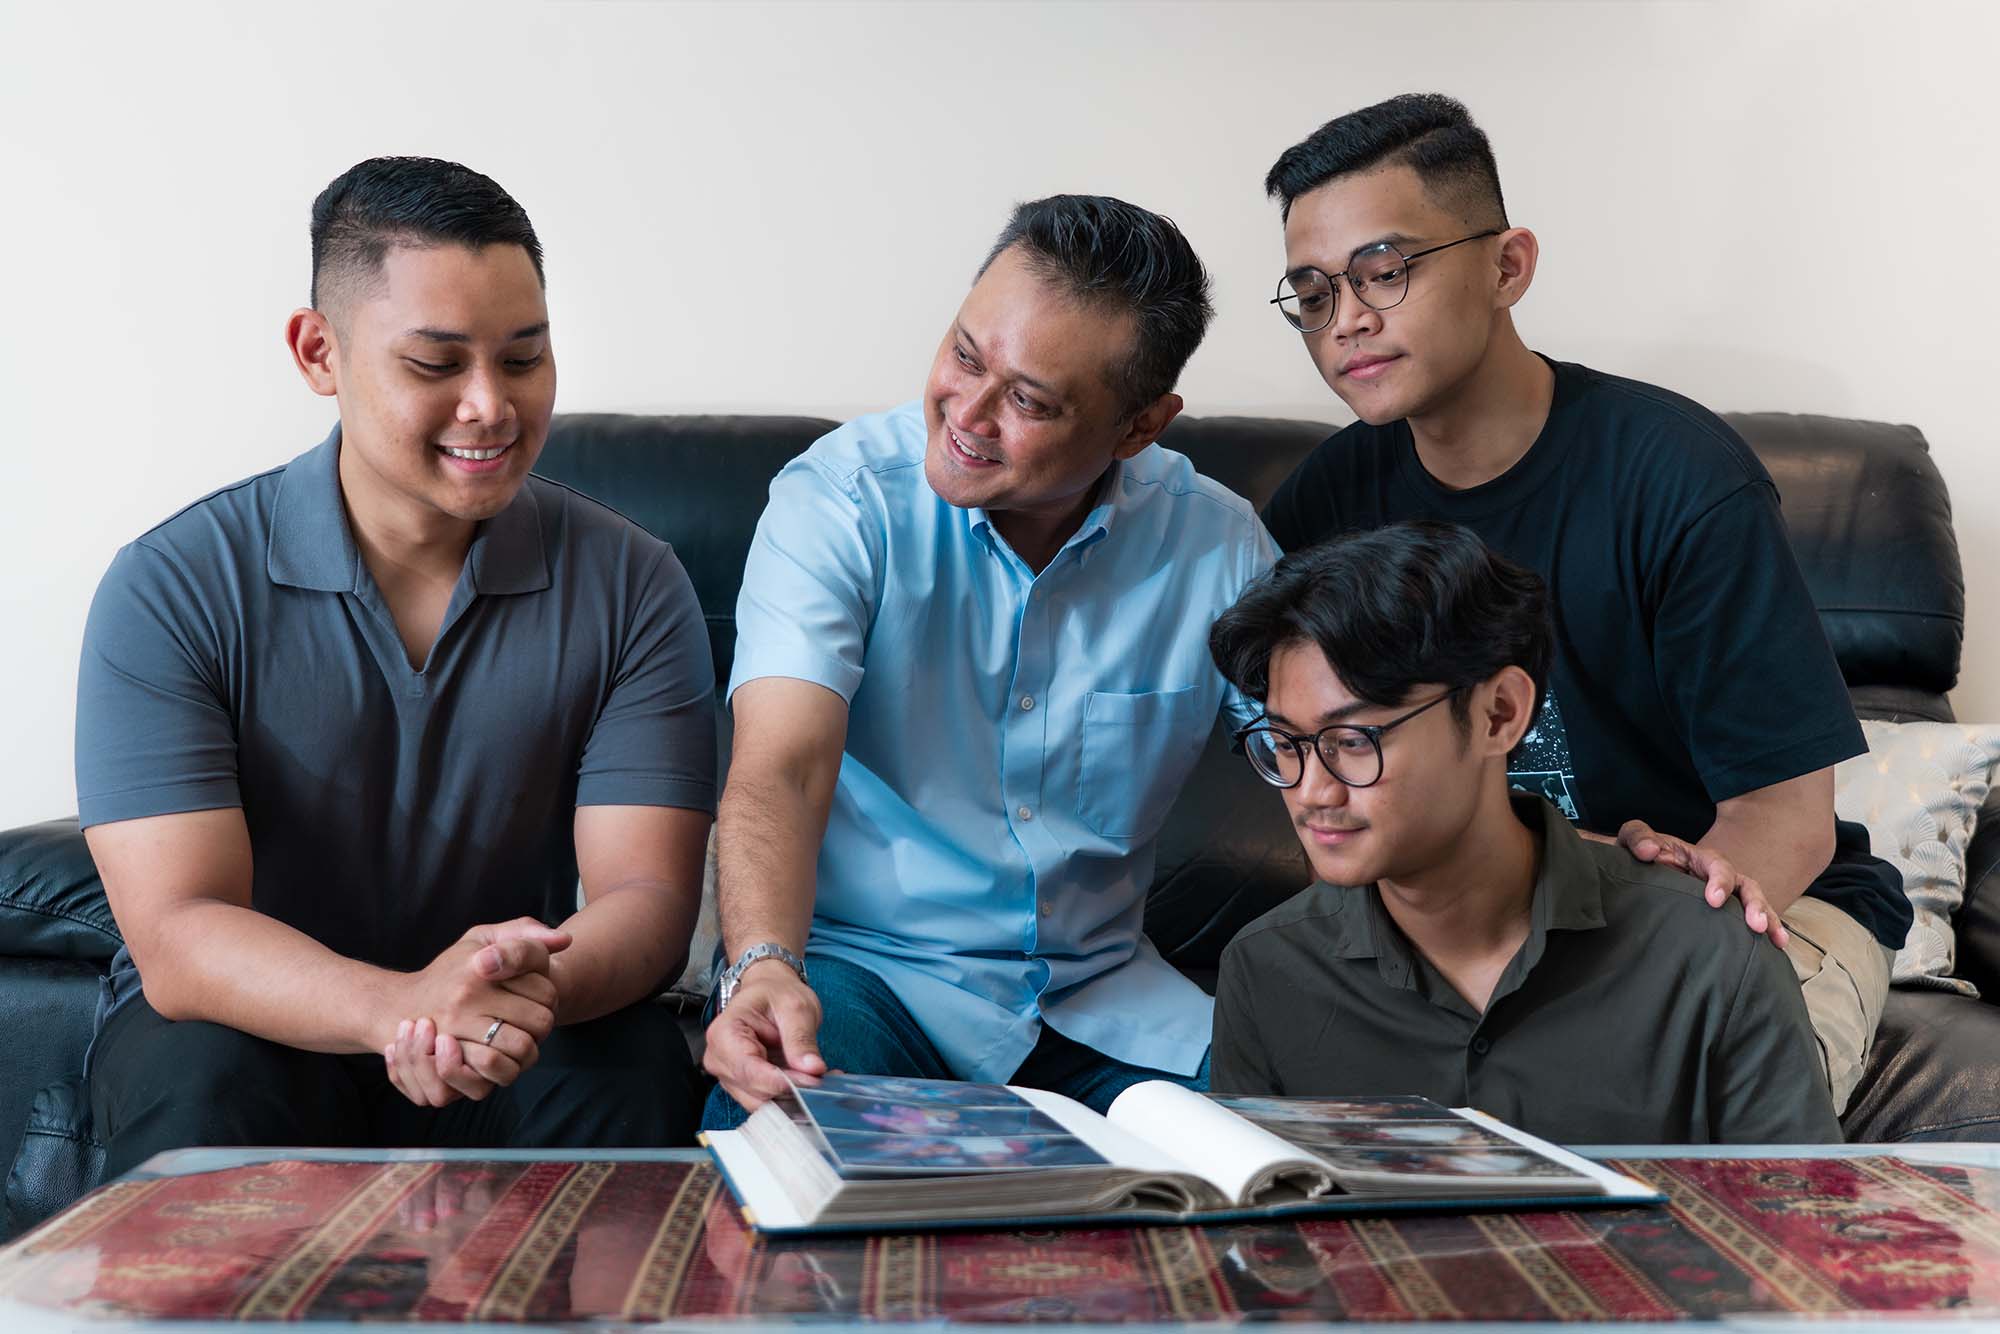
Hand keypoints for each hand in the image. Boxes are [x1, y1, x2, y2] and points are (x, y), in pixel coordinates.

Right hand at [383, 918, 570, 1106]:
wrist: (400, 1006)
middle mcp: (465, 998)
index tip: (532, 993)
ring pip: (523, 1050)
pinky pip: (495, 1075)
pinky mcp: (447, 1062)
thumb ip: (523, 933)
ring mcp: (454, 1032)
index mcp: (479, 967)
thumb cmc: (454, 969)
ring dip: (528, 1050)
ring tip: (517, 1039)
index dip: (549, 995)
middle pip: (541, 1022)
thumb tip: (564, 940)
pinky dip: (506, 1070)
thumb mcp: (482, 938)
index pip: (546, 990)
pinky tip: (501, 1058)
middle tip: (527, 1021)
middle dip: (542, 1024)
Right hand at [701, 962, 826, 1111]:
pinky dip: (790, 1095)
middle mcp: (720, 1059)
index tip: (811, 1078)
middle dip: (790, 1089)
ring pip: (761, 1102)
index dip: (781, 1081)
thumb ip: (801, 1038)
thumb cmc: (776, 993)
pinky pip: (766, 1100)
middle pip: (754, 1091)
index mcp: (725, 1033)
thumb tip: (812, 1068)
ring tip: (818, 1076)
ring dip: (792, 1095)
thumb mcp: (796, 1007)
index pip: (749, 1071)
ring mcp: (729, 1075)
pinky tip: (808, 1080)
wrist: (770, 991)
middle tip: (820, 1075)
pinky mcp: (743, 1086)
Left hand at [1615, 820, 1789, 947]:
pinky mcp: (1720, 914)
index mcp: (1699, 858)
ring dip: (1767, 920)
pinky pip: (1743, 922)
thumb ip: (1638, 838)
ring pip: (1752, 904)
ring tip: (1777, 941)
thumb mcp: (1632, 839)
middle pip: (1746, 886)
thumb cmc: (1636, 853)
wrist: (1633, 871)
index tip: (1714, 901)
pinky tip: (1773, 950)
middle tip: (1757, 926)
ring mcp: (1723, 895)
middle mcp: (1717, 876)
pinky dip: (1762, 933)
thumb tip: (1649, 851)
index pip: (1718, 866)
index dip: (1720, 881)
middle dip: (1755, 904)